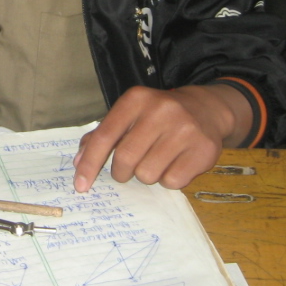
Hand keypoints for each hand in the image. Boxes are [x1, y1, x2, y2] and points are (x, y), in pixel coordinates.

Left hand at [73, 84, 249, 192]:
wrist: (206, 109)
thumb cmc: (157, 116)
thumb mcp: (129, 115)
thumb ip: (102, 135)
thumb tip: (79, 162)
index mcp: (136, 99)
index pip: (104, 136)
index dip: (90, 164)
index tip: (81, 185)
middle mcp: (160, 111)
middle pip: (125, 159)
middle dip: (121, 172)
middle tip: (129, 169)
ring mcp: (185, 130)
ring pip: (148, 174)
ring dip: (147, 175)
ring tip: (157, 159)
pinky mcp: (203, 150)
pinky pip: (172, 182)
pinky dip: (168, 180)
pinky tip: (175, 163)